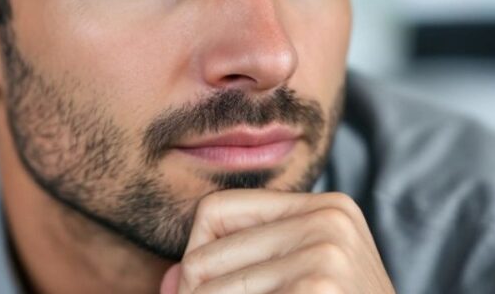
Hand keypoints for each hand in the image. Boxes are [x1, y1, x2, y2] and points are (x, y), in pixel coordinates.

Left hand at [159, 190, 393, 293]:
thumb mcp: (300, 286)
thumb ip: (234, 273)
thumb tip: (164, 281)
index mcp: (327, 209)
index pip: (216, 210)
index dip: (198, 258)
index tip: (210, 292)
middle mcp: (329, 220)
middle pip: (204, 256)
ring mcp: (327, 254)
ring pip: (206, 291)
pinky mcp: (319, 287)